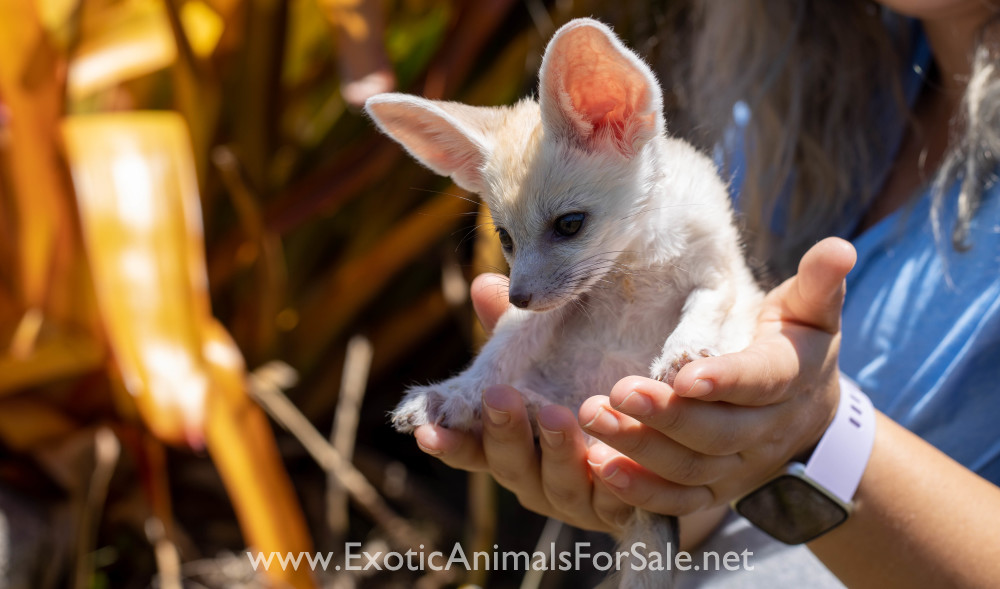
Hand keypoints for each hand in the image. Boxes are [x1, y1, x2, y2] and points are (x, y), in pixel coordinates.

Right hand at [413, 274, 633, 533]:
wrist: (658, 445)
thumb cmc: (584, 389)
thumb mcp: (551, 357)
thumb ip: (517, 331)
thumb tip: (486, 284)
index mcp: (510, 445)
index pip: (470, 446)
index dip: (448, 441)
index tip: (425, 431)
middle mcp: (534, 477)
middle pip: (510, 463)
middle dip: (504, 432)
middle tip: (501, 398)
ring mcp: (574, 498)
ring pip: (559, 484)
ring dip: (556, 452)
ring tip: (558, 416)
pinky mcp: (620, 509)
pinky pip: (614, 502)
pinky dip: (611, 484)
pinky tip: (609, 460)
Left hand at [579, 237, 856, 514]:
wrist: (807, 413)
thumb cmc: (795, 344)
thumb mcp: (812, 310)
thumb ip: (820, 282)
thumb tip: (838, 247)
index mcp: (791, 378)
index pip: (760, 382)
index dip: (726, 381)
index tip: (683, 376)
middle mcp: (767, 431)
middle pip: (718, 432)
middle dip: (667, 416)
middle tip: (618, 393)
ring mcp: (739, 465)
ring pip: (691, 469)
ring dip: (640, 448)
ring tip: (594, 418)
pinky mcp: (714, 489)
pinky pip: (678, 502)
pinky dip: (640, 492)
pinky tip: (599, 468)